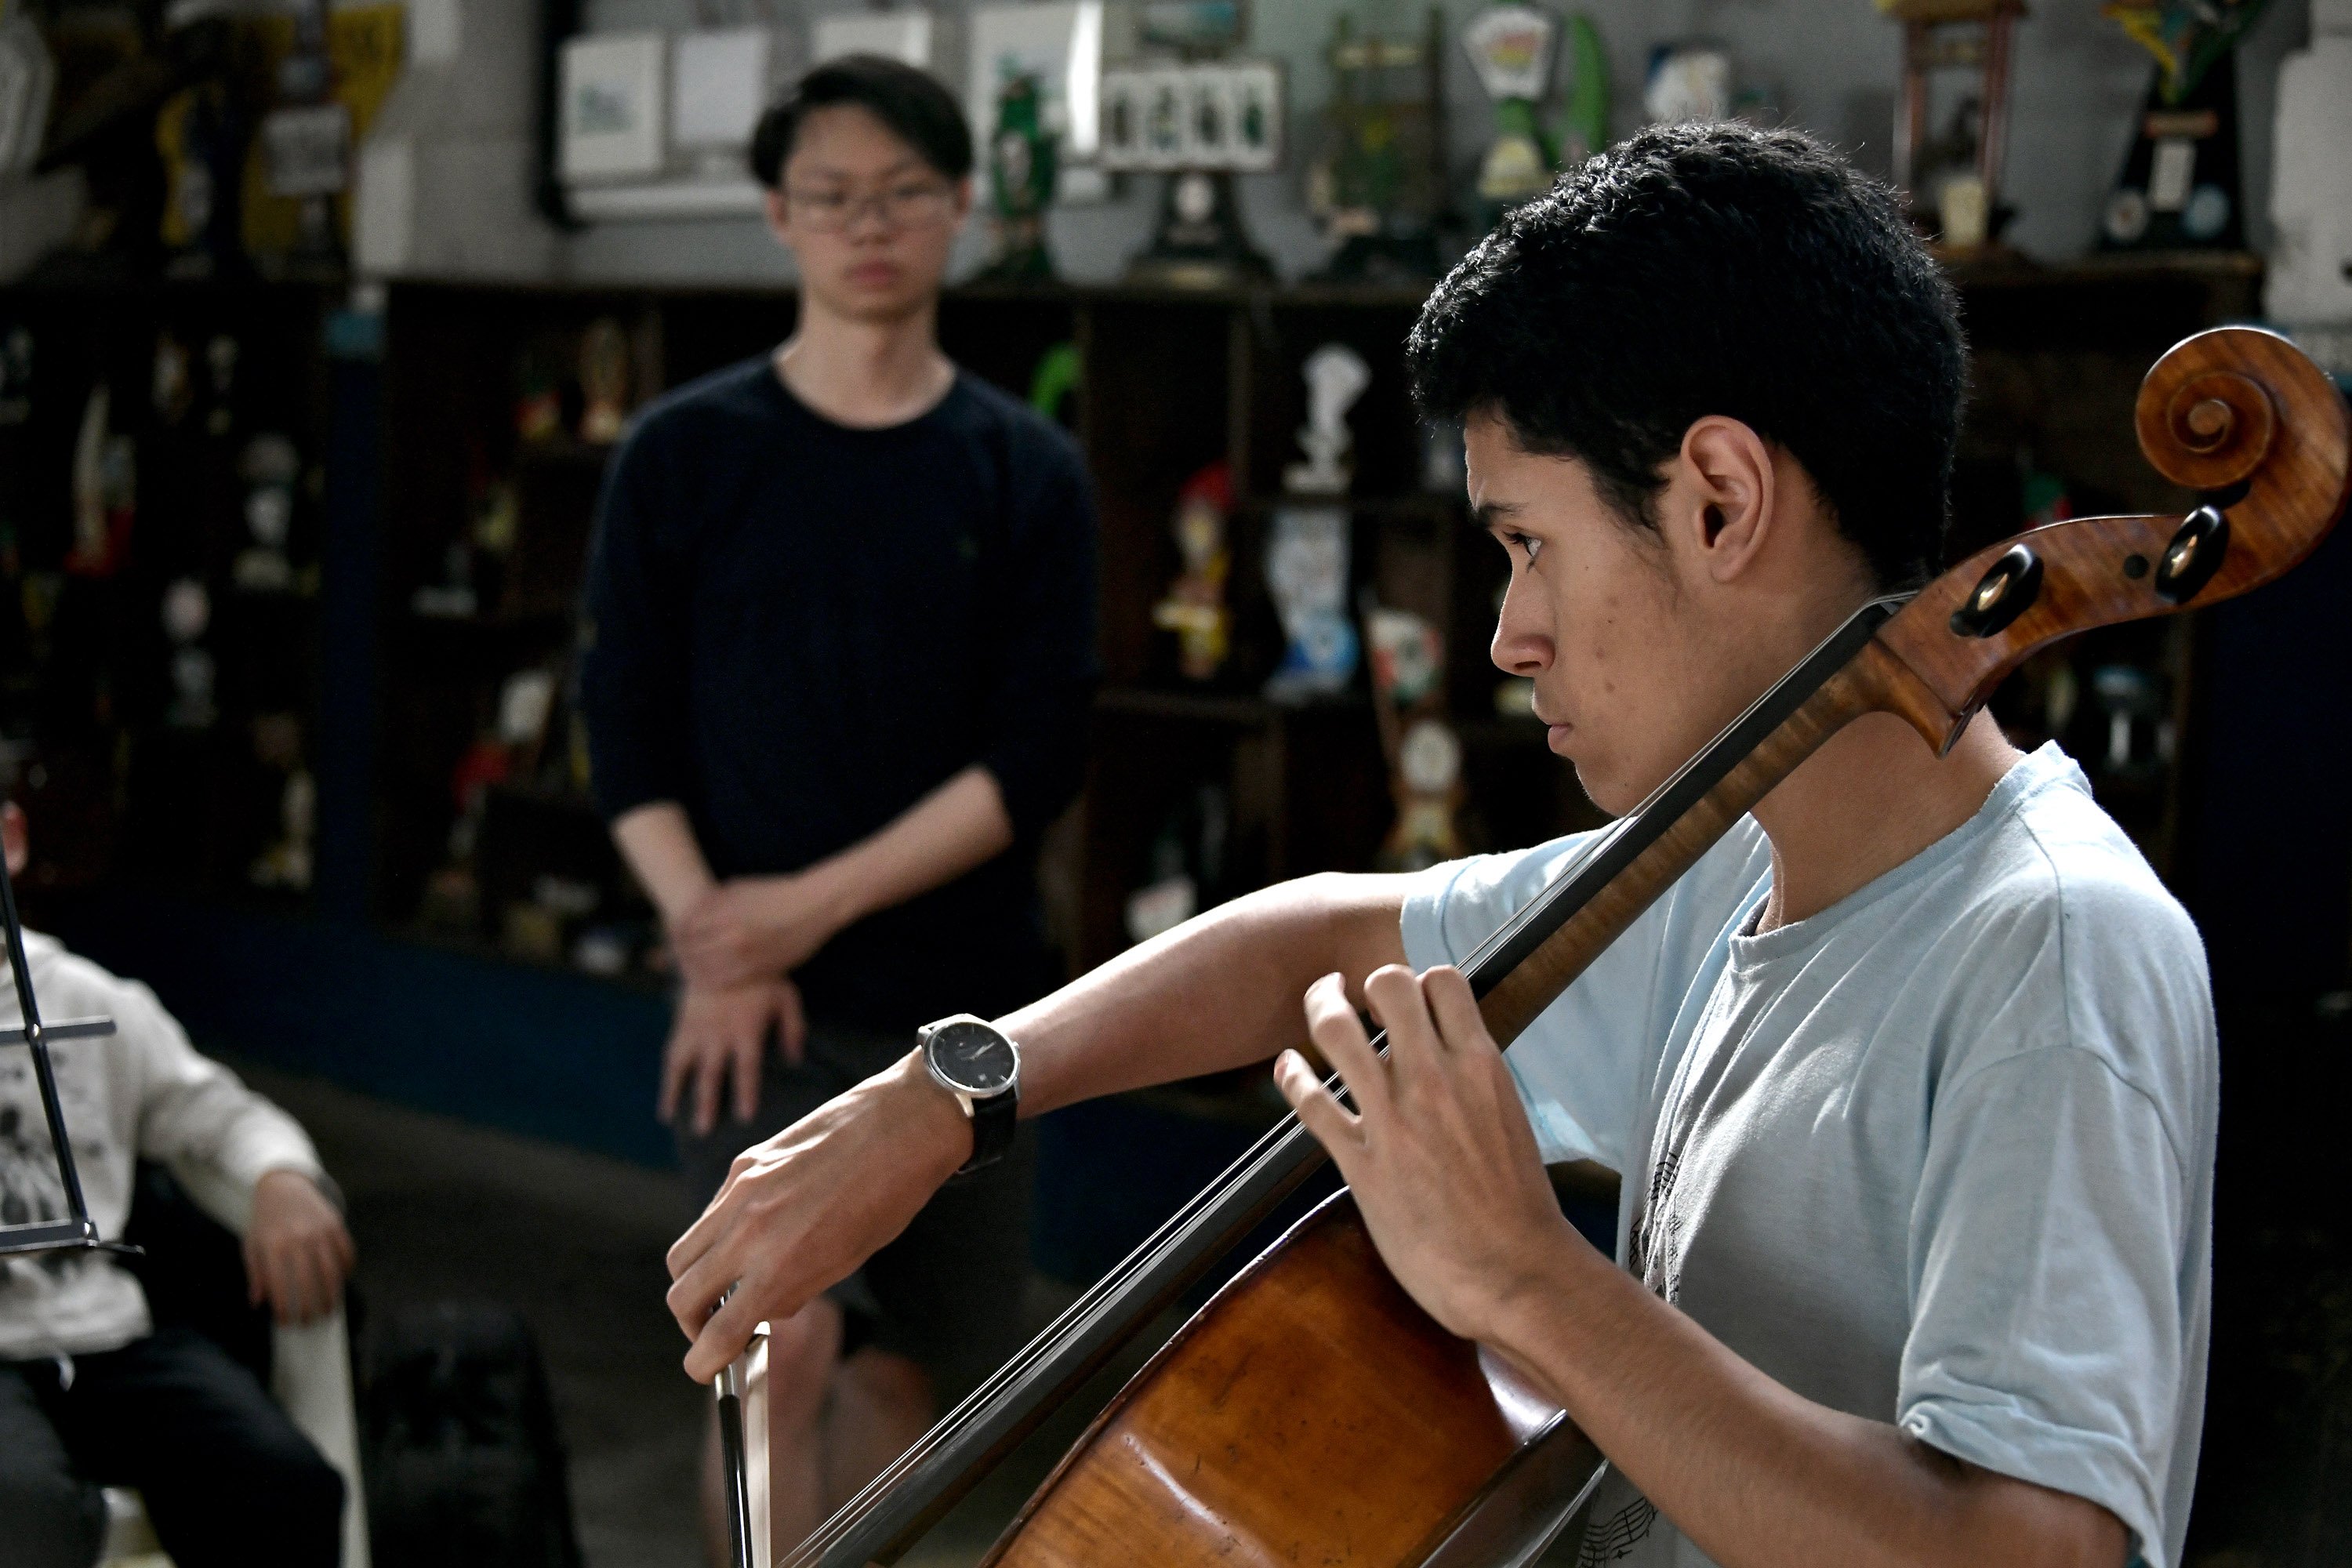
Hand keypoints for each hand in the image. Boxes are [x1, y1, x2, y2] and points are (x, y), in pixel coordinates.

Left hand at [244, 1170, 355, 1326]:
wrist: (282, 1185)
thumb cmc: (264, 1220)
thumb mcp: (252, 1245)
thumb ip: (255, 1274)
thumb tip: (259, 1302)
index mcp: (273, 1246)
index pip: (280, 1286)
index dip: (283, 1308)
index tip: (286, 1322)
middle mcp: (298, 1239)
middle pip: (309, 1282)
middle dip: (310, 1307)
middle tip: (310, 1321)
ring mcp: (319, 1230)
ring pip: (331, 1270)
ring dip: (332, 1294)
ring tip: (329, 1309)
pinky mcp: (334, 1223)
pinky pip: (346, 1251)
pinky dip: (346, 1269)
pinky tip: (342, 1281)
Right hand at [660, 978, 807, 1134]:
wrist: (721, 950)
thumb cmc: (761, 976)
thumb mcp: (786, 996)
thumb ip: (793, 1028)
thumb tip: (795, 1061)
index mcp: (745, 1027)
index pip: (746, 1066)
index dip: (744, 1091)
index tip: (743, 1117)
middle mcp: (717, 1032)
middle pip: (711, 1072)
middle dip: (708, 1102)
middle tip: (705, 1130)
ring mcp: (696, 1030)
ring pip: (685, 1067)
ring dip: (681, 1095)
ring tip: (680, 1122)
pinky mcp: (682, 1027)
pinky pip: (671, 1058)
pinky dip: (667, 1083)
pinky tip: (666, 1108)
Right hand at [666, 1051, 971, 1382]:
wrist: (903, 1125)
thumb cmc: (889, 1197)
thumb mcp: (846, 1261)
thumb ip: (794, 1288)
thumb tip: (758, 1308)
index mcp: (779, 1268)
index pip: (716, 1334)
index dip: (704, 1362)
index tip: (707, 1367)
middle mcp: (748, 1232)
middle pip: (681, 1295)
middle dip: (692, 1324)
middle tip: (714, 1329)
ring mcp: (739, 1193)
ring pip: (683, 1253)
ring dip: (694, 1280)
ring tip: (726, 1284)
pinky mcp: (744, 1163)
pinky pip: (711, 1214)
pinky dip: (717, 1237)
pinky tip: (749, 1237)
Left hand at [671, 874, 855, 992]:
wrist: (815, 906)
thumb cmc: (778, 892)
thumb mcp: (740, 886)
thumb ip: (714, 900)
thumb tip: (692, 909)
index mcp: (724, 912)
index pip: (684, 929)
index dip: (672, 935)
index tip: (669, 937)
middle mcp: (732, 935)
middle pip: (690, 952)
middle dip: (677, 956)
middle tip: (672, 958)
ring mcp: (746, 955)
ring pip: (704, 971)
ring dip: (692, 972)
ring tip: (688, 970)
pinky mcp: (760, 970)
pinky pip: (726, 982)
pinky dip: (712, 982)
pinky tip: (708, 979)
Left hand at [1275, 965, 1582, 1345]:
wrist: (1517, 1274)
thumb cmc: (1520, 1208)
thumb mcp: (1508, 1120)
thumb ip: (1474, 1083)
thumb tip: (1447, 1061)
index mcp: (1482, 1067)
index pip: (1443, 981)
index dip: (1420, 981)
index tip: (1409, 1001)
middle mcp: (1435, 1080)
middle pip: (1388, 984)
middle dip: (1368, 982)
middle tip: (1356, 995)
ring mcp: (1395, 1118)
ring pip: (1338, 1029)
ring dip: (1321, 1007)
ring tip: (1320, 1004)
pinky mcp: (1361, 1162)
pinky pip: (1310, 1101)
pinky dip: (1290, 1076)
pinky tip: (1286, 1068)